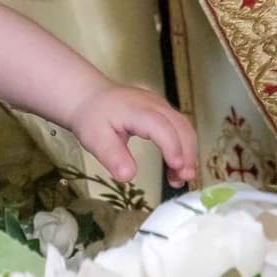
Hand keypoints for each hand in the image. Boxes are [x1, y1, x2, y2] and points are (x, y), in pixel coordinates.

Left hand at [70, 85, 197, 186]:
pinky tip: (176, 167)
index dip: (172, 146)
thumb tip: (127, 176)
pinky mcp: (163, 111)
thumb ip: (112, 156)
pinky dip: (183, 147)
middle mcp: (154, 105)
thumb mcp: (95, 139)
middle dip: (187, 153)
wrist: (88, 97)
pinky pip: (179, 128)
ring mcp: (161, 106)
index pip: (161, 126)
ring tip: (179, 179)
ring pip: (184, 127)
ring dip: (188, 152)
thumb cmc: (91, 118)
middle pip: (180, 126)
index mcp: (136, 110)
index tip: (177, 167)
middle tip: (183, 179)